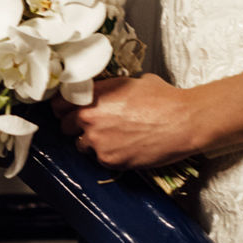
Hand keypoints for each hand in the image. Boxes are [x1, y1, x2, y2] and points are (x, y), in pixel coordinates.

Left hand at [51, 74, 195, 168]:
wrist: (183, 122)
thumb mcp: (133, 82)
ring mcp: (98, 141)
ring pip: (81, 145)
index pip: (59, 103)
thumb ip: (111, 89)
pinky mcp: (110, 160)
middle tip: (93, 125)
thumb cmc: (165, 100)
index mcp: (94, 95)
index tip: (68, 110)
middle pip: (66, 126)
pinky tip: (125, 147)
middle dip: (76, 126)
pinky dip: (109, 155)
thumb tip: (108, 90)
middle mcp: (90, 118)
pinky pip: (100, 159)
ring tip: (113, 137)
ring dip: (91, 142)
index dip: (64, 107)